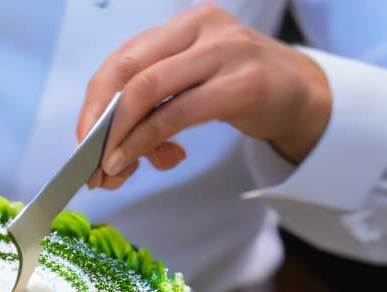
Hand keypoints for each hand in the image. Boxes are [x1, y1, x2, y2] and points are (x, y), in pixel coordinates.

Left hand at [77, 2, 331, 189]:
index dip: (94, 102)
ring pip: (148, 92)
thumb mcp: (192, 88)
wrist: (304, 96)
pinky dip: (146, 141)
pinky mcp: (242, 85)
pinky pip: (176, 115)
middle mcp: (201, 28)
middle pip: (128, 72)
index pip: (123, 59)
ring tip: (113, 170)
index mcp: (183, 25)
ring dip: (121, 138)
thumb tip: (112, 152)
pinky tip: (136, 161)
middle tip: (90, 161)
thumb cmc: (240, 91)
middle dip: (100, 122)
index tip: (82, 140)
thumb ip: (155, 108)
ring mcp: (224, 52)